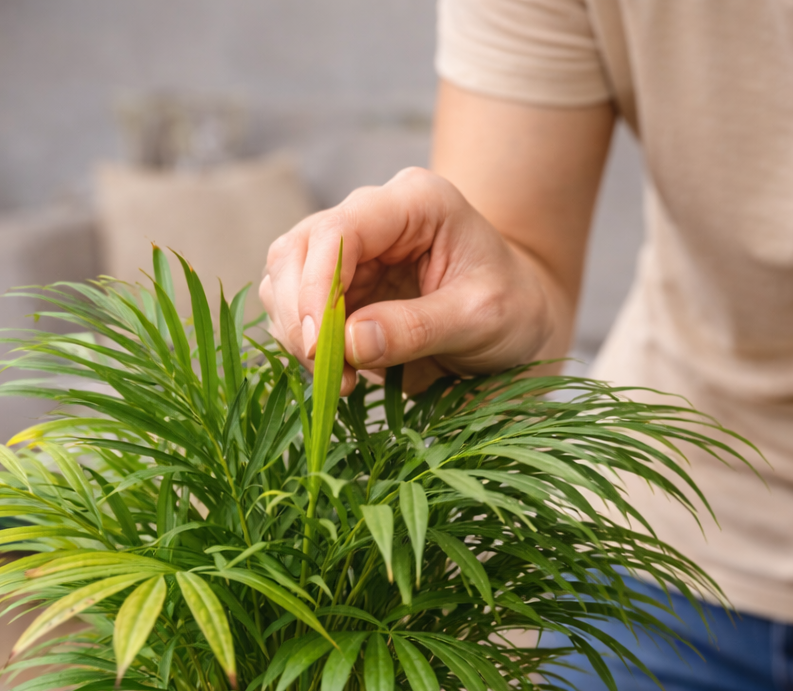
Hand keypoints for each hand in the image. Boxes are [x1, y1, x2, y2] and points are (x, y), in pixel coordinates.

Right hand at [259, 167, 554, 394]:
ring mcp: (349, 252)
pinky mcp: (336, 287)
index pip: (337, 231)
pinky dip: (302, 346)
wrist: (519, 321)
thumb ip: (418, 328)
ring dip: (296, 335)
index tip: (320, 346)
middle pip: (296, 252)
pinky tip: (339, 372)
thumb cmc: (512, 308)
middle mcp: (371, 216)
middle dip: (301, 317)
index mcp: (413, 202)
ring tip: (341, 377)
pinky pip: (293, 311)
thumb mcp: (481, 318)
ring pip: (283, 281)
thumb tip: (349, 342)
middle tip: (331, 372)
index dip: (316, 288)